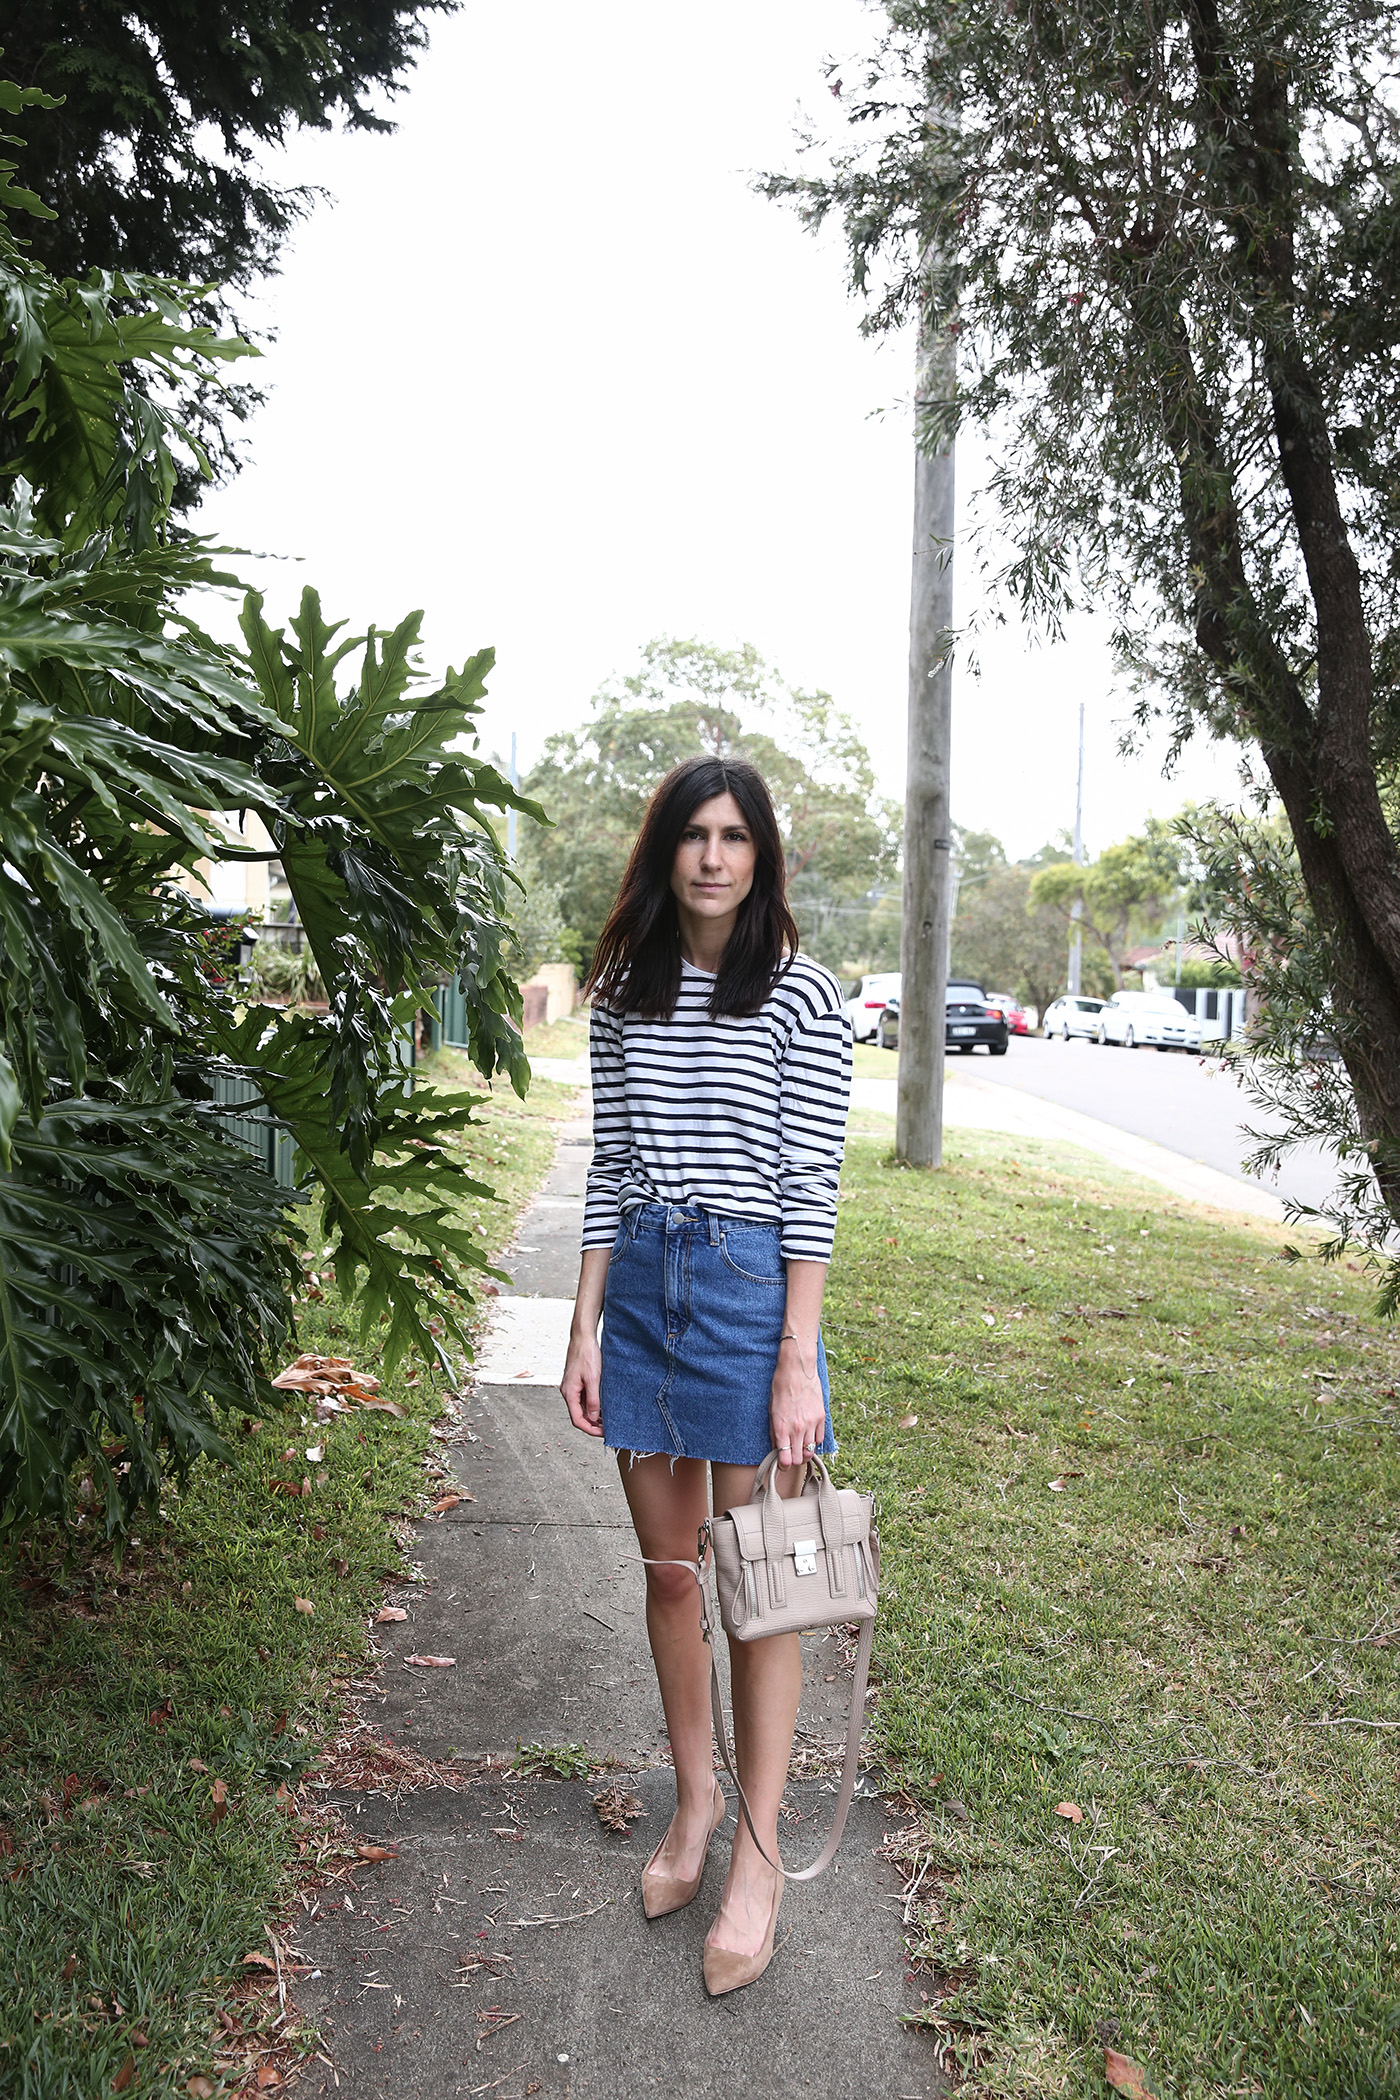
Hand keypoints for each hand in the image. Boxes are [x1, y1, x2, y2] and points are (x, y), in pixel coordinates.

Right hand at [560, 1327, 603, 1436]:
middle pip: (579, 1415)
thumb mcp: (593, 1379)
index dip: (590, 1429)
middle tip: (608, 1429)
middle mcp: (568, 1392)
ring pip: (582, 1408)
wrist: (583, 1337)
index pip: (577, 1419)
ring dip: (594, 1416)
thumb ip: (593, 1400)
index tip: (603, 1433)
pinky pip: (584, 1399)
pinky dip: (593, 1406)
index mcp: (569, 1392)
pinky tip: (604, 1407)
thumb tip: (593, 1418)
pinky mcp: (577, 1382)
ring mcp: (572, 1387)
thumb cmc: (587, 1355)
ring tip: (608, 1420)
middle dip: (593, 1425)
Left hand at [769, 1336, 825, 1468]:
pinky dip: (814, 1442)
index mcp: (782, 1427)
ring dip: (805, 1452)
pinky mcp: (821, 1417)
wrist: (797, 1369)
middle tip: (791, 1455)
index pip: (785, 1458)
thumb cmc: (780, 1387)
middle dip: (794, 1460)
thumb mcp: (771, 1410)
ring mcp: (811, 1423)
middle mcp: (798, 1428)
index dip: (783, 1465)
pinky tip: (808, 1436)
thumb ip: (774, 1432)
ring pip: (811, 1451)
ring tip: (799, 1446)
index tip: (782, 1463)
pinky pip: (820, 1439)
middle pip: (799, 1459)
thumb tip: (776, 1448)